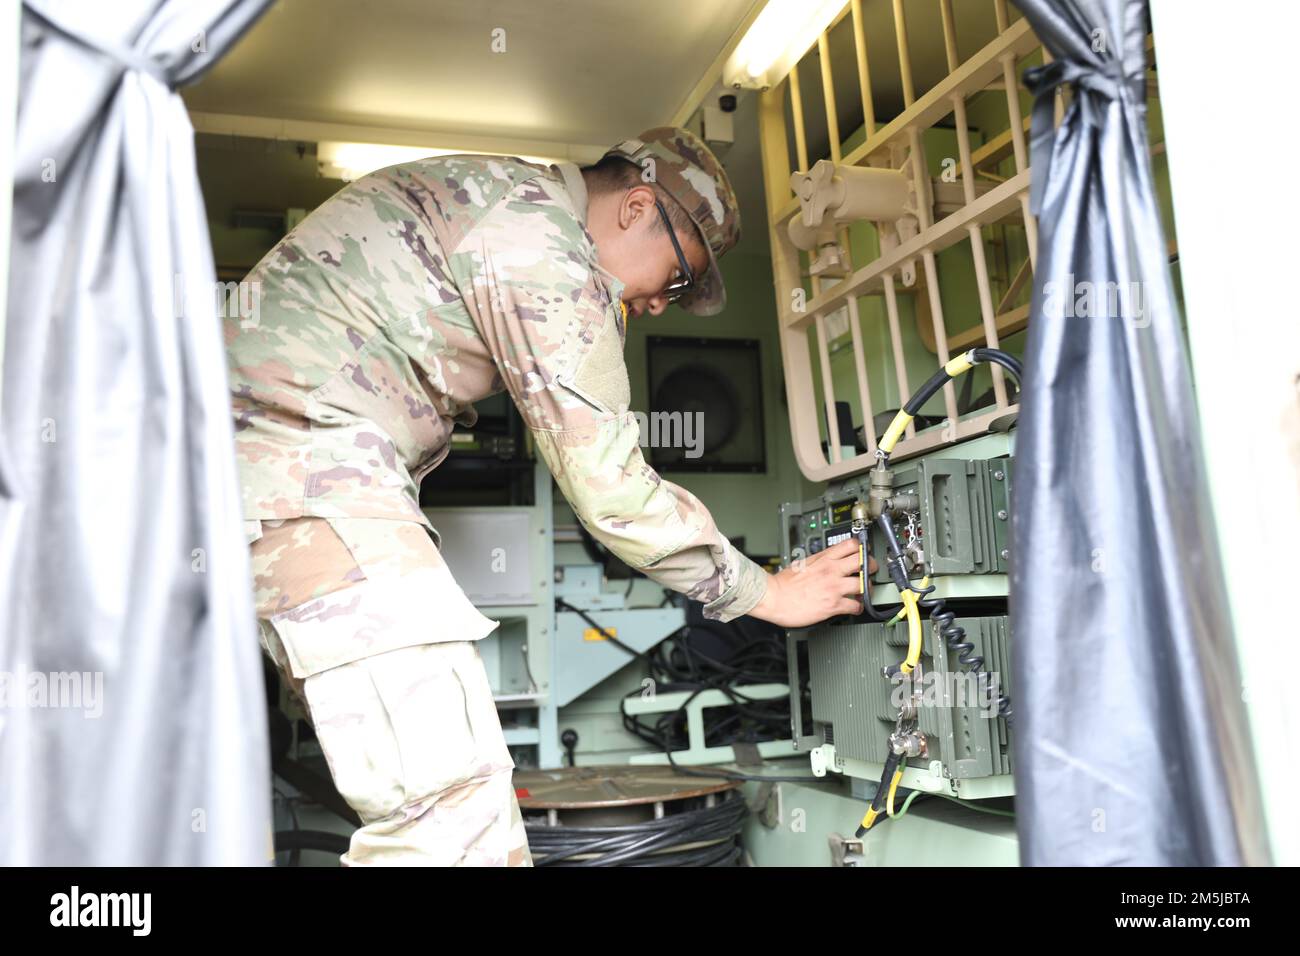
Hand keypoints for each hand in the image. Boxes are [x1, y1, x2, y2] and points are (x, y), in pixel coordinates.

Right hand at [749, 538, 877, 627]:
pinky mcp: (833, 605)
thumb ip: (818, 560)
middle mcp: (831, 571)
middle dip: (871, 566)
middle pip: (864, 562)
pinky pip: (855, 606)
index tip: (863, 553)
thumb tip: (826, 560)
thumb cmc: (783, 583)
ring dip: (867, 589)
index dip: (861, 549)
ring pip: (864, 584)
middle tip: (870, 571)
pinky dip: (858, 608)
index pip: (851, 545)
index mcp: (824, 558)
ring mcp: (834, 587)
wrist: (773, 597)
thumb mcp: (802, 562)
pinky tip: (854, 607)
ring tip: (864, 592)